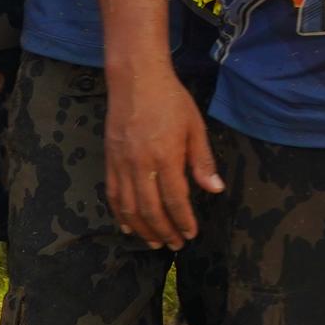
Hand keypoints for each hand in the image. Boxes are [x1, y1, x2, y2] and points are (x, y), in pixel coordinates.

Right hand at [106, 64, 225, 247]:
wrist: (136, 79)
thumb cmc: (171, 100)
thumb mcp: (195, 127)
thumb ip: (202, 161)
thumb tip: (215, 190)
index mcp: (166, 156)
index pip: (175, 199)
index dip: (183, 221)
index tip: (191, 234)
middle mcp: (141, 165)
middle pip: (151, 209)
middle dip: (164, 232)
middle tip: (175, 245)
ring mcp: (121, 164)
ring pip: (129, 207)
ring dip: (142, 230)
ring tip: (154, 243)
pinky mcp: (109, 160)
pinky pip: (112, 195)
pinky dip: (120, 215)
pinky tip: (128, 227)